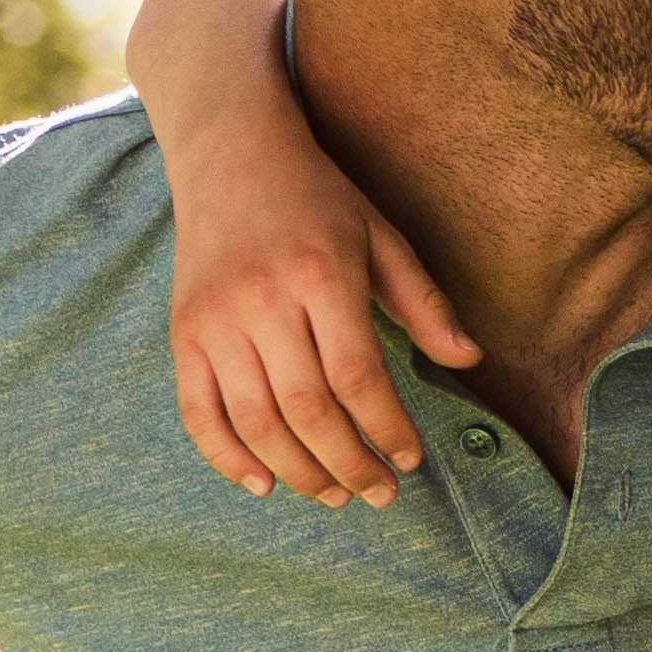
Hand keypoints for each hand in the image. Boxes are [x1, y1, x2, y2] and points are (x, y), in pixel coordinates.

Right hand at [163, 132, 474, 506]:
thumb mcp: (381, 236)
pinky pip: (198, 413)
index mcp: (322, 275)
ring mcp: (214, 321)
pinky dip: (227, 457)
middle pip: (308, 410)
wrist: (229, 156)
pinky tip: (263, 484)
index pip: (358, 377)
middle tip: (380, 493)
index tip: (412, 458)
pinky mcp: (182, 334)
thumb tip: (469, 360)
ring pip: (255, 421)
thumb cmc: (318, 200)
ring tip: (335, 495)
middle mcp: (263, 301)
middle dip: (350, 464)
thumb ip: (423, 301)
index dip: (387, 428)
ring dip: (298, 472)